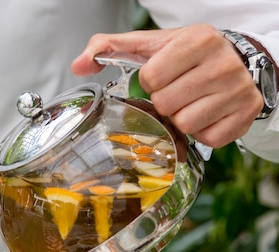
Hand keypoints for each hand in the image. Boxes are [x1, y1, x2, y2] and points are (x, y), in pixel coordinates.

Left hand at [71, 25, 263, 147]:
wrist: (240, 62)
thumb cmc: (188, 57)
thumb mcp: (152, 45)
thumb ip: (110, 48)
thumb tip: (78, 65)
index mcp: (196, 40)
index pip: (151, 78)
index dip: (151, 83)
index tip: (163, 77)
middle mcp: (222, 63)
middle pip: (166, 104)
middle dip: (165, 104)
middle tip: (178, 93)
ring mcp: (237, 90)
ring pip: (186, 124)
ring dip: (182, 120)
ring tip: (192, 103)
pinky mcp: (245, 115)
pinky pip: (207, 139)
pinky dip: (203, 132)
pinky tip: (208, 116)